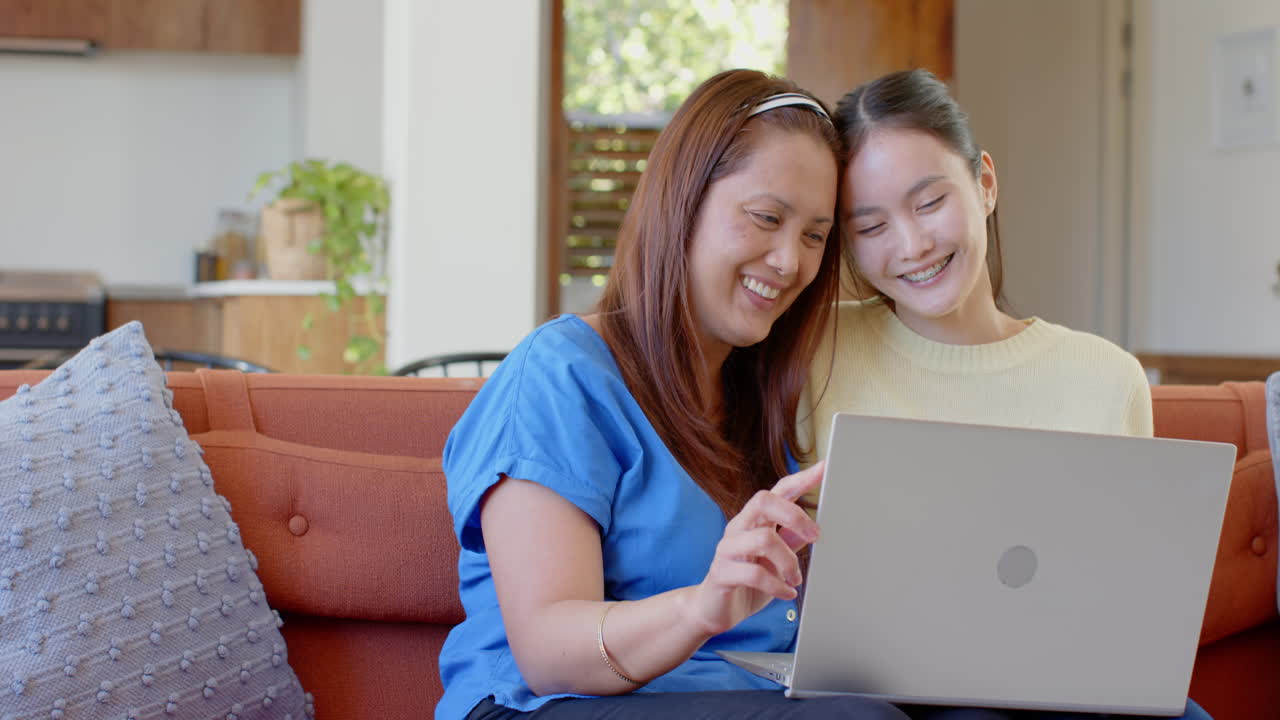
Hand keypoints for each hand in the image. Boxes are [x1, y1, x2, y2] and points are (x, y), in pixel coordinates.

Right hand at [685, 462, 823, 636]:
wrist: (713, 610)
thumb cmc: (747, 582)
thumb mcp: (776, 560)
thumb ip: (791, 541)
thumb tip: (815, 527)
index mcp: (754, 520)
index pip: (777, 491)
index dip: (800, 479)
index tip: (823, 469)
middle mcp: (739, 528)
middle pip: (763, 501)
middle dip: (795, 515)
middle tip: (815, 536)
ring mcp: (727, 548)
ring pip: (763, 539)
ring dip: (789, 561)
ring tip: (795, 579)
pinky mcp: (722, 572)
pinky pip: (754, 574)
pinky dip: (777, 586)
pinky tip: (786, 593)